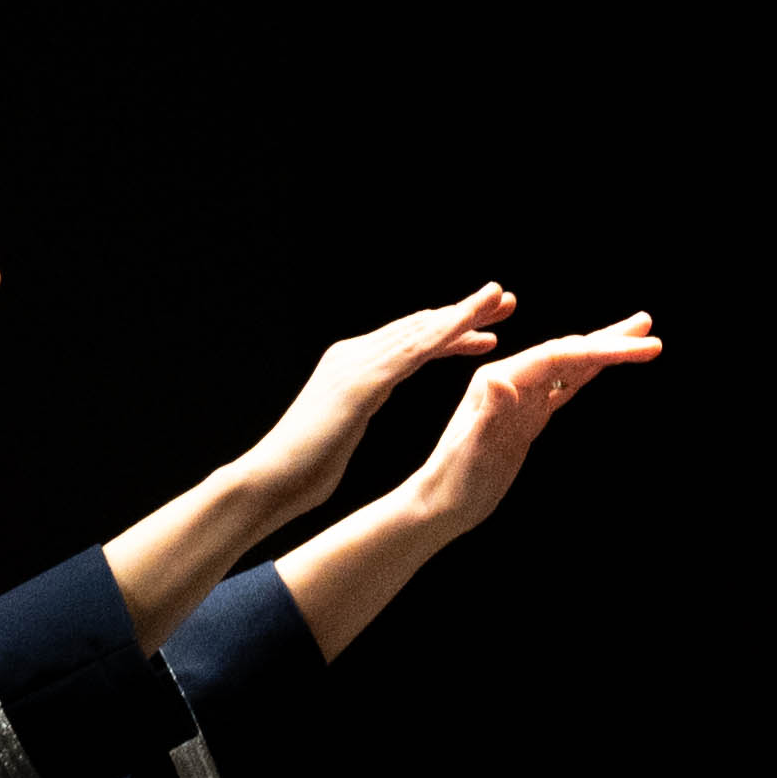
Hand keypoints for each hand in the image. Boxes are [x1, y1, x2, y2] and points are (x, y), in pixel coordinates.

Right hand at [241, 282, 517, 512]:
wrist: (271, 478)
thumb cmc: (305, 464)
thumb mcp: (341, 424)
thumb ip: (357, 404)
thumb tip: (365, 402)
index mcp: (351, 364)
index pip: (408, 340)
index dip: (448, 329)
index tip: (485, 326)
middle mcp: (353, 353)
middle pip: (419, 325)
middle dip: (464, 311)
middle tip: (505, 299)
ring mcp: (356, 363)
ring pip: (421, 330)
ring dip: (464, 312)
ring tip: (501, 300)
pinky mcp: (362, 381)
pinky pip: (413, 351)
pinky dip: (446, 334)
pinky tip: (472, 326)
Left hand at [409, 311, 662, 528]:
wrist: (440, 503)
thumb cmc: (454, 480)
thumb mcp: (473, 449)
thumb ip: (490, 414)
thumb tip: (501, 379)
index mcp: (499, 380)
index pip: (558, 357)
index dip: (600, 349)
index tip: (639, 346)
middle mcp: (510, 380)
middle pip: (568, 353)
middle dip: (609, 340)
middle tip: (649, 324)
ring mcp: (521, 398)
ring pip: (569, 367)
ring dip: (602, 350)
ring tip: (638, 335)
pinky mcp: (528, 417)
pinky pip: (563, 388)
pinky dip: (587, 373)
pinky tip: (601, 365)